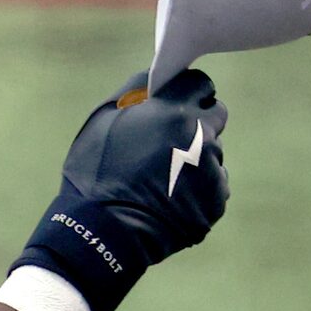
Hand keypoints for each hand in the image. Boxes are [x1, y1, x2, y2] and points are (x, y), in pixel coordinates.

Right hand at [12, 68, 228, 310]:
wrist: (104, 231)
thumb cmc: (95, 172)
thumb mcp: (101, 121)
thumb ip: (132, 92)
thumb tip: (153, 79)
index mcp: (174, 112)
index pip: (200, 84)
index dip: (186, 91)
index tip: (173, 102)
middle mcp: (201, 137)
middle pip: (214, 116)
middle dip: (196, 121)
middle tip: (166, 140)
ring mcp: (212, 171)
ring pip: (212, 152)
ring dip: (194, 157)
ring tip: (159, 177)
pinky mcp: (215, 202)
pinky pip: (212, 185)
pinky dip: (195, 188)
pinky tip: (167, 198)